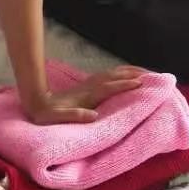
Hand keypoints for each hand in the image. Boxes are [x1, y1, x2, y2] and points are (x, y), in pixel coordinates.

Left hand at [22, 65, 146, 124]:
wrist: (35, 102)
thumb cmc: (47, 114)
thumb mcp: (57, 117)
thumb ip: (74, 116)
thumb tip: (92, 115)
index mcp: (86, 96)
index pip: (109, 88)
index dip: (125, 86)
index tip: (141, 85)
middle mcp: (89, 87)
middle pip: (114, 77)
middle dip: (133, 75)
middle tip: (153, 75)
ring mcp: (88, 85)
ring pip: (112, 74)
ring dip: (129, 71)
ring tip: (145, 72)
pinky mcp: (86, 86)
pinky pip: (108, 76)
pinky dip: (120, 73)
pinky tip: (125, 74)